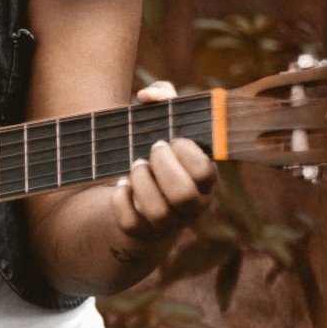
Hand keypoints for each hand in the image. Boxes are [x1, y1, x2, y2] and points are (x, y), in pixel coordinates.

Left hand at [109, 81, 217, 252]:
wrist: (145, 198)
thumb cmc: (162, 154)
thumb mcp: (167, 126)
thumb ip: (164, 100)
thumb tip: (148, 95)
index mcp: (206, 180)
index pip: (205, 173)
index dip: (187, 154)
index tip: (172, 139)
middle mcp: (192, 205)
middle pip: (183, 195)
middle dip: (163, 167)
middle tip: (152, 150)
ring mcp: (168, 222)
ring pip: (157, 212)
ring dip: (142, 183)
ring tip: (136, 167)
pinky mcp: (142, 231)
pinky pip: (130, 223)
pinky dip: (121, 199)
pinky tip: (122, 185)